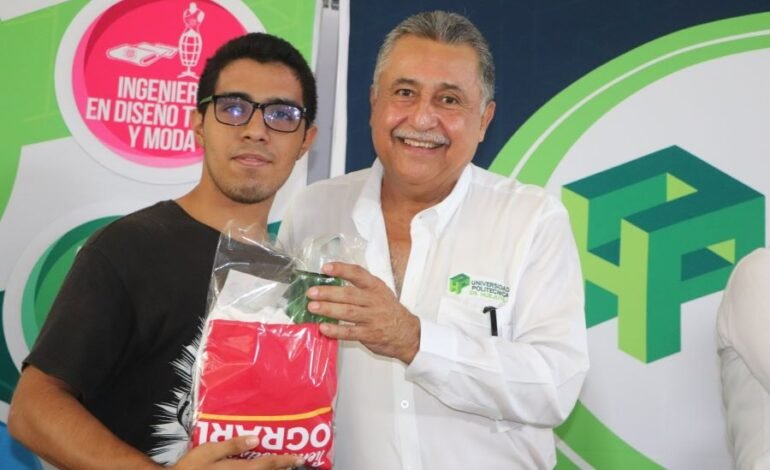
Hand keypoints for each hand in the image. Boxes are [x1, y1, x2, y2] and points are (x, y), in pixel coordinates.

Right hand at [172, 435, 303, 469]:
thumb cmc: (189, 468)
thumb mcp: (207, 452)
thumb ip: (232, 445)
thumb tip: (256, 438)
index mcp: (237, 469)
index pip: (267, 465)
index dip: (285, 461)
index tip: (299, 458)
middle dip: (282, 469)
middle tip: (295, 462)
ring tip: (282, 467)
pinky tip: (262, 469)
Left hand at [307, 262, 420, 362]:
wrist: (408, 334)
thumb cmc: (389, 311)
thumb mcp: (380, 293)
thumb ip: (360, 288)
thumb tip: (330, 285)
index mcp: (375, 287)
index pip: (358, 274)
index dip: (341, 269)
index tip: (325, 268)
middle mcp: (374, 300)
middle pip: (349, 294)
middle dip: (328, 292)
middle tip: (312, 292)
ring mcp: (372, 318)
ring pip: (348, 312)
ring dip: (329, 309)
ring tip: (313, 307)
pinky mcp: (370, 335)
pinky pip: (350, 332)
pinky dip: (336, 330)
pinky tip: (323, 328)